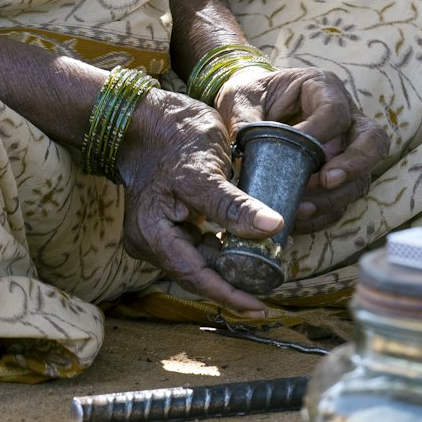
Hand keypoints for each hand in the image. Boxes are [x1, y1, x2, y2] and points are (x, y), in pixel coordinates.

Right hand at [115, 86, 283, 316]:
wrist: (146, 114)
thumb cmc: (170, 135)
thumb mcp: (203, 170)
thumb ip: (234, 204)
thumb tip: (274, 226)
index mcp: (151, 234)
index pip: (196, 276)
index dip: (230, 294)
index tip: (261, 308)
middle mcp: (151, 241)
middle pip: (200, 272)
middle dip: (237, 277)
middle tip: (274, 280)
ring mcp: (160, 233)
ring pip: (204, 259)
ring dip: (235, 260)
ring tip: (269, 259)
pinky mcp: (171, 223)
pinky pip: (201, 243)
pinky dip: (227, 243)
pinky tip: (250, 239)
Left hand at [215, 66, 389, 233]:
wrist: (249, 109)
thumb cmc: (249, 95)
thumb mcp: (241, 98)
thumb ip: (244, 119)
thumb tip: (245, 150)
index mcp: (323, 87)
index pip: (335, 110)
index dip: (321, 131)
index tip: (297, 148)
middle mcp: (346, 117)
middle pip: (373, 141)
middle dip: (354, 165)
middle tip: (326, 181)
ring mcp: (347, 149)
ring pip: (363, 177)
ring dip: (336, 197)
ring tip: (302, 207)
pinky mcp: (340, 176)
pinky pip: (343, 199)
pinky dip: (325, 212)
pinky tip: (299, 218)